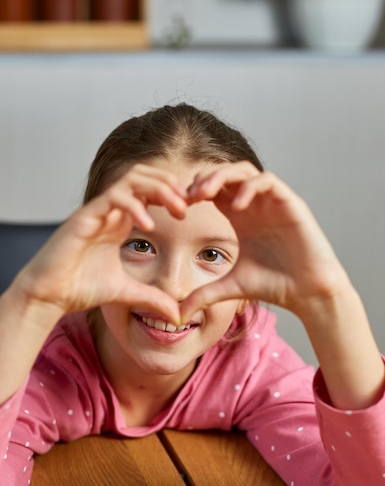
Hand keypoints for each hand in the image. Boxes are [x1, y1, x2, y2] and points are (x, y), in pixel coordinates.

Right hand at [14, 164, 187, 322]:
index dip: (171, 194)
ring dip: (157, 187)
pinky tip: (147, 226)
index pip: (148, 190)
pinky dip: (134, 206)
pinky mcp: (84, 218)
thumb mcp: (126, 293)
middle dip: (169, 184)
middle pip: (142, 175)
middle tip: (185, 206)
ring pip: (130, 179)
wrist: (48, 296)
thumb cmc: (79, 288)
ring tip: (175, 208)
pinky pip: (113, 198)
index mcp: (119, 221)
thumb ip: (152, 298)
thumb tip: (178, 316)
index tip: (186, 211)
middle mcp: (109, 211)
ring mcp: (97, 211)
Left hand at [179, 162, 348, 321]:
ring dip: (222, 176)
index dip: (193, 192)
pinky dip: (249, 187)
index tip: (178, 208)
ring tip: (206, 193)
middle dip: (204, 178)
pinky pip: (267, 181)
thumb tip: (177, 314)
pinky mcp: (290, 203)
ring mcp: (272, 201)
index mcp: (240, 217)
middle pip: (225, 173)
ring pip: (244, 170)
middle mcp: (254, 205)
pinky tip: (237, 207)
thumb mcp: (230, 288)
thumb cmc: (274, 285)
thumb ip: (203, 295)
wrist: (308, 293)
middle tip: (189, 196)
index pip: (213, 190)